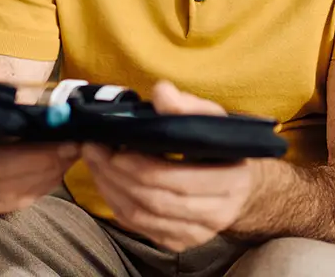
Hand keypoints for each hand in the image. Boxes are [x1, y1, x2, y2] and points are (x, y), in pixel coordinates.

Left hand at [83, 82, 256, 251]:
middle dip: (117, 174)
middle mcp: (217, 214)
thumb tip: (162, 92)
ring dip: (111, 190)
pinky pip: (140, 228)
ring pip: (143, 217)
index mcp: (230, 180)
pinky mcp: (179, 242)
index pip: (174, 179)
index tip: (114, 146)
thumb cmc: (222, 147)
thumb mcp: (213, 119)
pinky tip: (108, 182)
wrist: (240, 185)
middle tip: (94, 150)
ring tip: (96, 163)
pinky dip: (117, 205)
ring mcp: (197, 233)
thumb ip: (187, 106)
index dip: (139, 164)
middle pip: (154, 199)